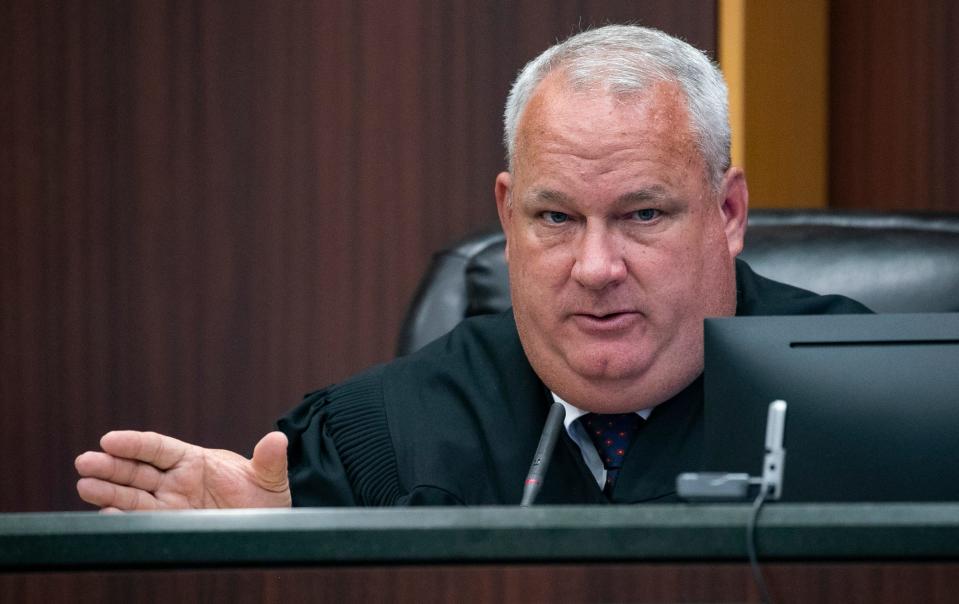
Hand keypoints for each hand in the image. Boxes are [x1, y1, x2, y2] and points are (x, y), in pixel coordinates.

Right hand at [75, 430, 291, 510]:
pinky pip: (143, 521)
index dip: (134, 443)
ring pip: (133, 495)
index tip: (110, 439)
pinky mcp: (171, 525)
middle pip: (137, 470)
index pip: (158, 447)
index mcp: (195, 460)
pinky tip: (107, 516)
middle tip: (85, 462)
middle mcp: (177, 481)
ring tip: (85, 486)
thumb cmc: (265, 496)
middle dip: (111, 466)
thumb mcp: (270, 478)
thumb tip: (277, 439)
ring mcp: (171, 504)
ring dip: (108, 491)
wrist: (267, 526)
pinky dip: (123, 519)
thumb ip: (269, 460)